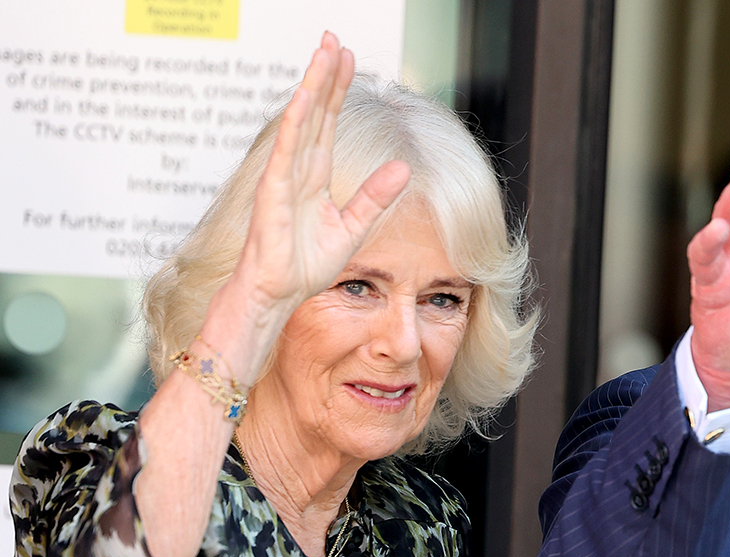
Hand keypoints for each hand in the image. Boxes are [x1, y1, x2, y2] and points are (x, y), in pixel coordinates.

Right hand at [235, 32, 410, 312]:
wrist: (280, 292)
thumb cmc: (305, 264)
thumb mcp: (353, 227)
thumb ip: (375, 197)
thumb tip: (403, 168)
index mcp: (315, 175)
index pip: (328, 122)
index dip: (338, 89)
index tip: (349, 58)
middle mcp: (298, 168)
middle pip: (315, 111)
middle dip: (325, 74)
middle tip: (334, 38)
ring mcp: (284, 176)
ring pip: (302, 121)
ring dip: (313, 86)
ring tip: (324, 52)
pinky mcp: (273, 191)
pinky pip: (287, 150)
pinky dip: (296, 122)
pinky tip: (305, 97)